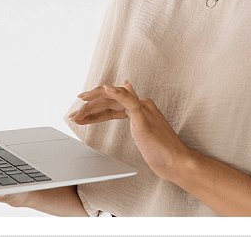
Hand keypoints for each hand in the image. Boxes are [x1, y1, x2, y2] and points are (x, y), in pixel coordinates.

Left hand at [69, 80, 190, 181]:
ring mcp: (142, 108)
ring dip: (93, 104)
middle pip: (110, 100)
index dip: (95, 108)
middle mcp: (141, 104)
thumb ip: (135, 114)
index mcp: (140, 107)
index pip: (112, 103)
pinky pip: (127, 100)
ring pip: (113, 98)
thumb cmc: (161, 150)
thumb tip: (130, 100)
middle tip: (74, 112)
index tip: (81, 112)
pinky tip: (104, 89)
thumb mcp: (144, 131)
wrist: (176, 160)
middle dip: (89, 105)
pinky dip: (116, 93)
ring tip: (78, 109)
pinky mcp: (143, 115)